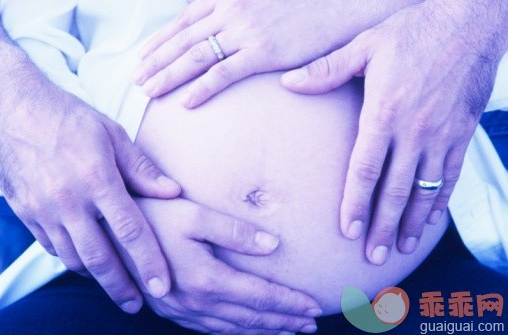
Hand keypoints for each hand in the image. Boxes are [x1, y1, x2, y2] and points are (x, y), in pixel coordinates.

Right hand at [0, 52, 180, 312]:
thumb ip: (142, 168)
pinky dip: (72, 259)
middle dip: (121, 286)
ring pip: (73, 258)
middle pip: (99, 257)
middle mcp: (68, 199)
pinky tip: (87, 261)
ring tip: (117, 286)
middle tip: (137, 305)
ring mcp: (43, 209)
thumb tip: (173, 193)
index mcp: (97, 178)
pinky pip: (52, 247)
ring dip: (97, 276)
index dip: (149, 262)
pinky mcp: (27, 213)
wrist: (12, 111)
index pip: (130, 230)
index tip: (163, 287)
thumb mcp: (112, 134)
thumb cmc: (68, 118)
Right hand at [131, 198, 320, 333]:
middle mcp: (194, 302)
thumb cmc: (156, 215)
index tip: (314, 305)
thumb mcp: (195, 215)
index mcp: (205, 279)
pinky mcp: (171, 310)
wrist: (111, 231)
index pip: (259, 297)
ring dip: (264, 331)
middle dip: (284, 321)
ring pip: (232, 329)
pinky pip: (211, 330)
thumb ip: (236, 232)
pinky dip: (236, 334)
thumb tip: (274, 246)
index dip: (289, 302)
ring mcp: (180, 310)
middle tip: (311, 323)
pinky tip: (248, 331)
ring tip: (289, 330)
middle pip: (250, 318)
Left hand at [133, 0, 420, 107]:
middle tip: (136, 80)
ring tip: (149, 92)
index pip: (184, 20)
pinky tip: (185, 104)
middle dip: (155, 60)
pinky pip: (223, 74)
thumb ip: (241, 11)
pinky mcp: (263, 52)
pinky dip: (201, 88)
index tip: (143, 56)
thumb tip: (225, 29)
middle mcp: (232, 10)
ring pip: (194, 56)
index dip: (161, 40)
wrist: (343, 5)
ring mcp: (246, 31)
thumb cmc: (307, 6)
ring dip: (167, 75)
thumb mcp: (266, 1)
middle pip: (182, 39)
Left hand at [282, 0, 507, 264]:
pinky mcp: (462, 133)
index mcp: (384, 111)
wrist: (471, 21)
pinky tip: (430, 221)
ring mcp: (441, 134)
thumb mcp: (365, 44)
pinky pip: (451, 175)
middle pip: (394, 189)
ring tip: (401, 248)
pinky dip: (440, 202)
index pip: (365, 169)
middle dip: (383, 225)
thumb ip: (326, 70)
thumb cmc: (414, 31)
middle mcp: (414, 130)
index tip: (347, 230)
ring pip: (424, 189)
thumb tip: (288, 83)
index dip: (355, 202)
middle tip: (373, 254)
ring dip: (412, 223)